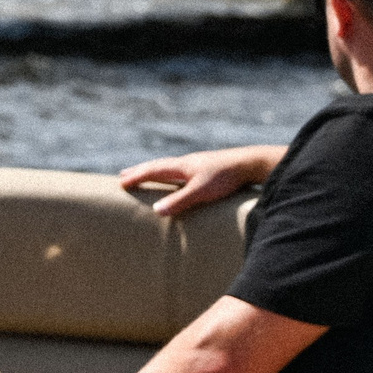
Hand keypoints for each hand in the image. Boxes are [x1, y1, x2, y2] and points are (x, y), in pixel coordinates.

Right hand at [119, 144, 284, 216]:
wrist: (251, 164)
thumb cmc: (225, 178)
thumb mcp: (201, 192)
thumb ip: (179, 201)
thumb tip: (156, 210)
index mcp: (181, 166)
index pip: (152, 170)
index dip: (136, 177)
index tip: (121, 183)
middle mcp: (186, 163)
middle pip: (157, 165)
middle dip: (139, 171)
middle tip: (124, 175)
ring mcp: (197, 164)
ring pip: (169, 166)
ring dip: (154, 171)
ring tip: (147, 174)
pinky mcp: (208, 168)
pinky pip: (181, 170)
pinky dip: (170, 173)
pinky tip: (178, 178)